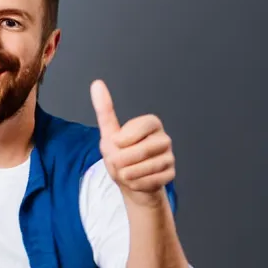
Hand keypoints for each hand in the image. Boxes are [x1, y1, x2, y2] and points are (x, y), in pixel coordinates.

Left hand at [90, 79, 174, 205]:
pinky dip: (136, 184)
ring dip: (127, 174)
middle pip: (140, 150)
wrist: (130, 183)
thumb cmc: (119, 156)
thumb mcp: (108, 134)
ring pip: (144, 168)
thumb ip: (105, 110)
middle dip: (121, 161)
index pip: (140, 127)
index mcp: (151, 123)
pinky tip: (136, 181)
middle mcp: (164, 138)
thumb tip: (97, 83)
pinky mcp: (171, 174)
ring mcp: (169, 157)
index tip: (116, 143)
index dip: (124, 139)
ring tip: (127, 172)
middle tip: (118, 163)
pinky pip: (149, 181)